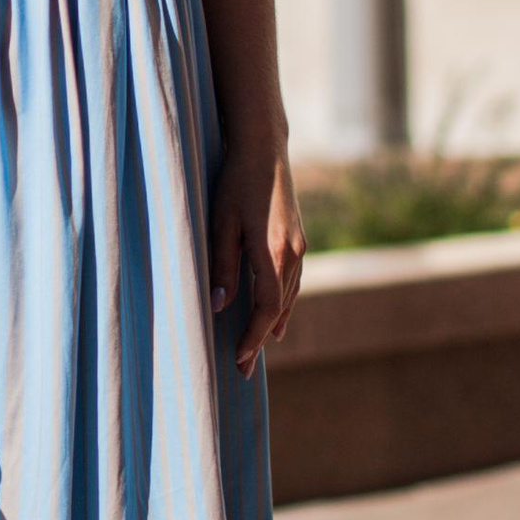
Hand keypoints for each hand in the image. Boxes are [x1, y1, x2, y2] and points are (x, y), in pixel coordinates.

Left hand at [211, 145, 304, 378]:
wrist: (264, 149)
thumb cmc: (234, 182)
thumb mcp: (220, 223)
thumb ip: (222, 266)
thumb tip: (220, 307)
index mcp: (273, 252)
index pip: (266, 309)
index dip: (252, 338)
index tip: (238, 360)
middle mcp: (293, 254)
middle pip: (279, 310)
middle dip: (259, 340)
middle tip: (243, 370)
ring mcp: (299, 247)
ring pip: (289, 298)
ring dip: (272, 326)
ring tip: (256, 351)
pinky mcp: (298, 241)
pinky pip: (293, 284)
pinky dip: (284, 306)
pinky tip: (277, 321)